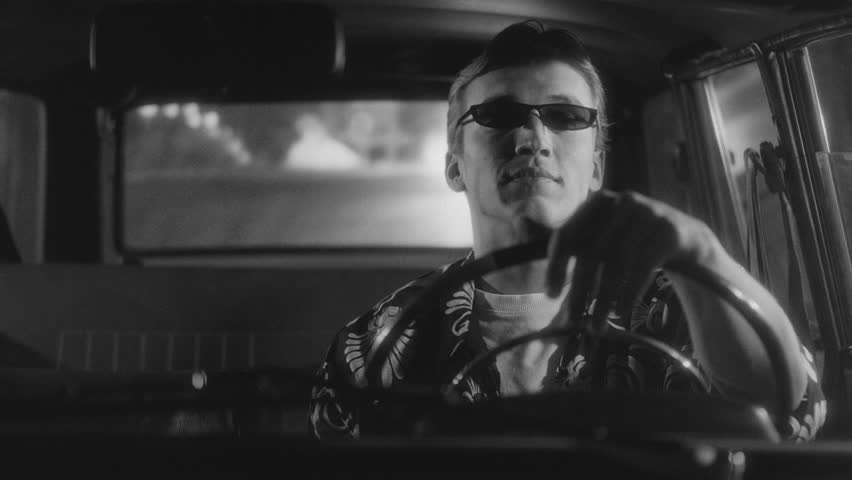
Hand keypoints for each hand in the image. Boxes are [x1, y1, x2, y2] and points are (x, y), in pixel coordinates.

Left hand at [545, 189, 717, 333]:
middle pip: (592, 252)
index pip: (567, 234)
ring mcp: (649, 213)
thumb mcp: (610, 241)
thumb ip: (585, 253)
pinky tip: (621, 311)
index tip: (551, 295)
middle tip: (574, 319)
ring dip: (604, 298)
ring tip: (597, 324)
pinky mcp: (670, 231)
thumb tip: (552, 291)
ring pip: (617, 262)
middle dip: (580, 290)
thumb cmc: (639, 245)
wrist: (691, 241)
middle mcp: (623, 202)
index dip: (556, 265)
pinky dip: (629, 292)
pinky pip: (643, 267)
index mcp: (599, 203)